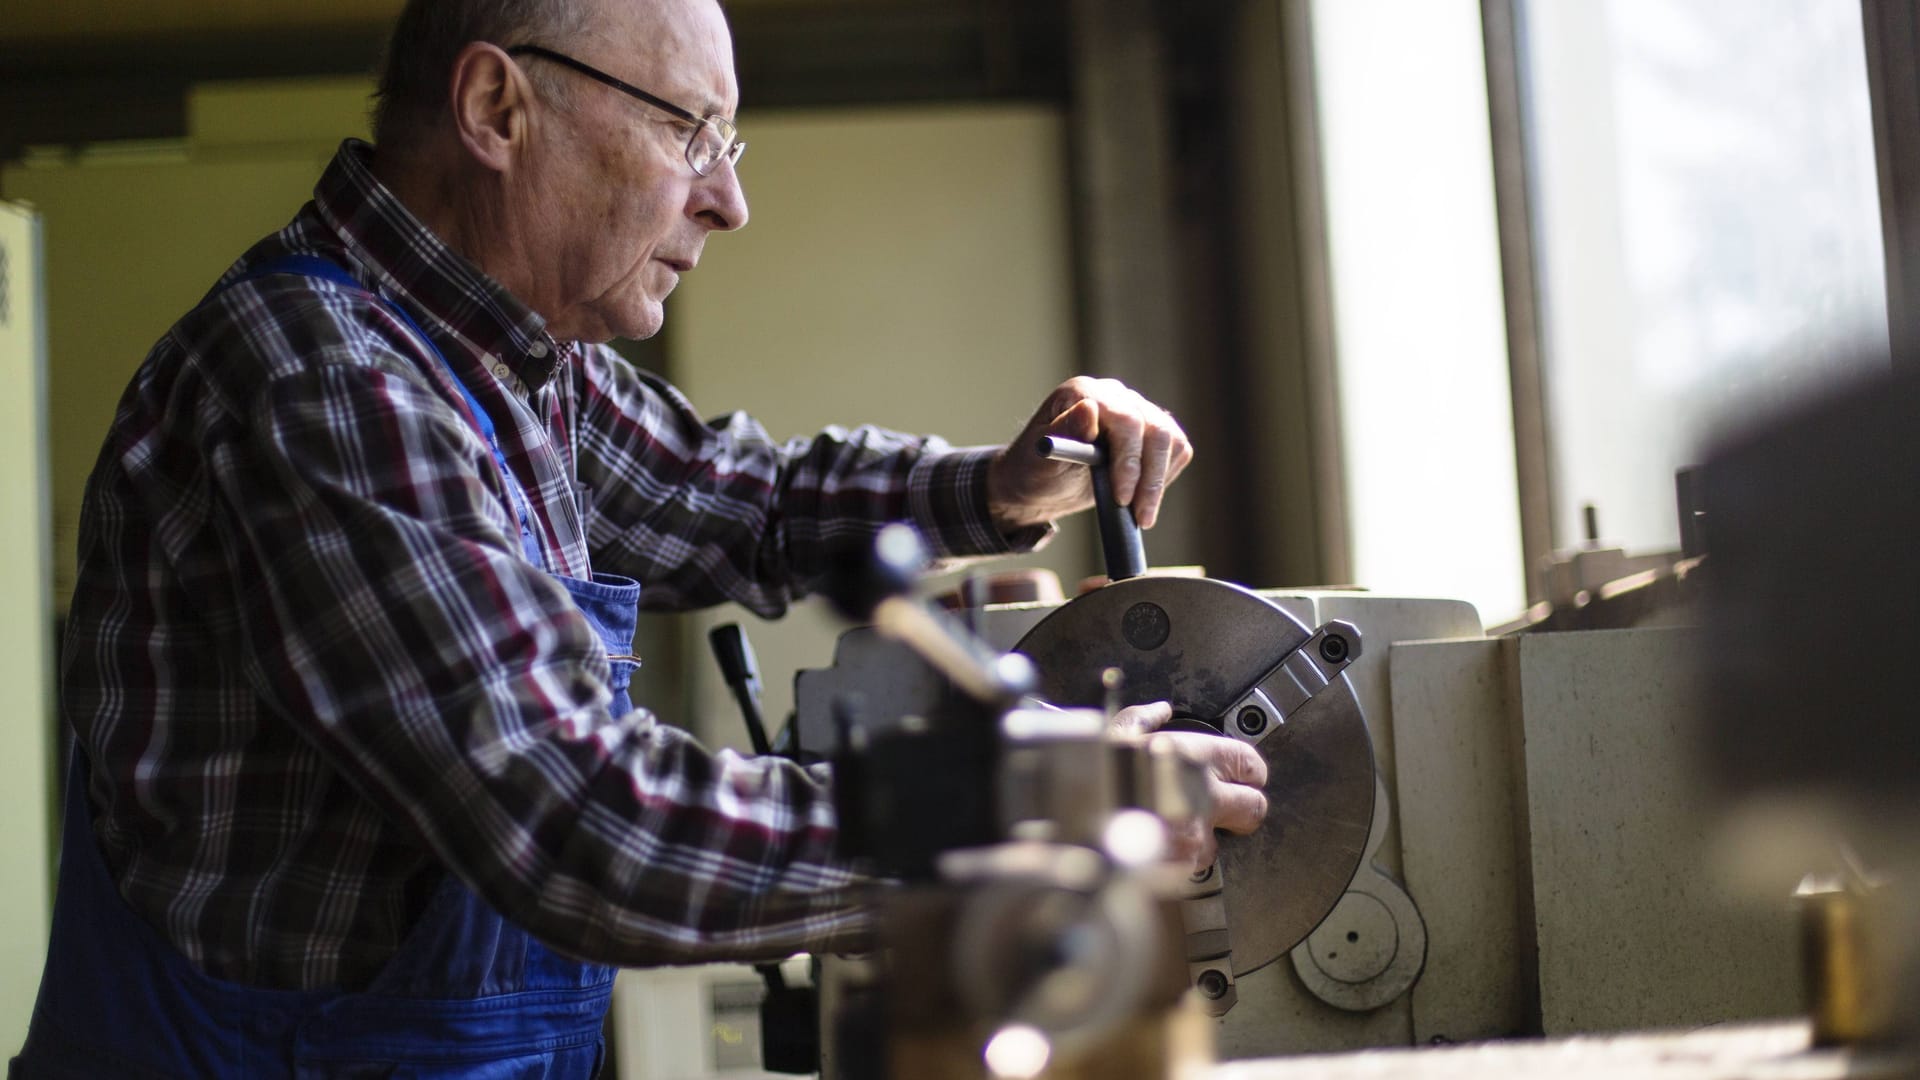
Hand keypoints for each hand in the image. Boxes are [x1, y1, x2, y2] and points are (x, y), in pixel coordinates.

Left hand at [987, 377, 1192, 531]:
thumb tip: (1090, 410)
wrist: (1043, 483)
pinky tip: (1142, 496)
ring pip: (1171, 442)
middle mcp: (1115, 395)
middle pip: (1156, 431)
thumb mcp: (1040, 458)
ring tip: (1138, 514)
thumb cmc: (1035, 469)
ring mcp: (1137, 411)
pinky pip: (1176, 450)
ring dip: (1158, 483)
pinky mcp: (1151, 431)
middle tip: (1138, 516)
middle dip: (1149, 479)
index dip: (1129, 461)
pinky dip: (1164, 478)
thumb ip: (1065, 432)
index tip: (1121, 497)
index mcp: (1085, 393)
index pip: (1127, 420)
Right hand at [1111, 702, 1268, 873]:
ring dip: (1200, 842)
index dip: (1247, 771)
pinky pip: (1190, 869)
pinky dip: (1176, 864)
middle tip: (1226, 810)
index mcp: (1195, 754)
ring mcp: (1197, 834)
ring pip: (1217, 844)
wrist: (1079, 826)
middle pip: (1253, 808)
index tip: (1242, 776)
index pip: (1249, 763)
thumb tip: (1159, 711)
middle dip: (1242, 811)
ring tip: (1173, 833)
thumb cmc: (1096, 777)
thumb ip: (1143, 719)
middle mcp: (1204, 794)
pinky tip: (1157, 851)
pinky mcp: (1183, 867)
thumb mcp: (1117, 732)